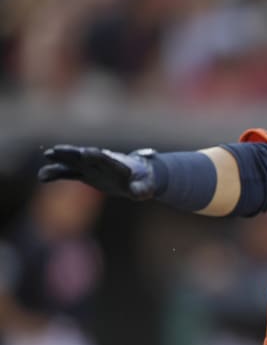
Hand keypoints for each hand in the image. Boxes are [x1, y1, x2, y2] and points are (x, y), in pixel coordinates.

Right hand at [38, 145, 157, 199]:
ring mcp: (90, 166)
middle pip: (84, 156)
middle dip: (72, 153)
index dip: (97, 156)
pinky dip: (56, 173)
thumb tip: (138, 194)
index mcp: (116, 163)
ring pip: (72, 162)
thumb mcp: (146, 187)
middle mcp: (101, 162)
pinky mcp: (84, 174)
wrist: (138, 175)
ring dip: (59, 160)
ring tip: (46, 158)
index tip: (86, 153)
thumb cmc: (143, 181)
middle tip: (57, 150)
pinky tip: (42, 177)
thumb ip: (141, 189)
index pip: (105, 158)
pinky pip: (67, 173)